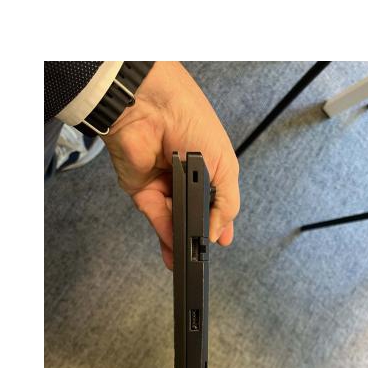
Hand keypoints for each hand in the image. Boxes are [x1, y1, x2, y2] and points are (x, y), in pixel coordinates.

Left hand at [102, 62, 240, 269]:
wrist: (152, 109)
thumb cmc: (192, 122)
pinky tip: (175, 247)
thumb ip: (226, 203)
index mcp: (208, 167)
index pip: (216, 202)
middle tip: (204, 254)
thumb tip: (220, 232)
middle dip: (198, 235)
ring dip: (180, 240)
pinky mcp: (140, 190)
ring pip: (172, 220)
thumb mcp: (225, 165)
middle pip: (192, 214)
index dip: (220, 222)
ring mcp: (163, 184)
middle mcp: (185, 177)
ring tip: (189, 259)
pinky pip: (155, 216)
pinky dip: (165, 233)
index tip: (223, 241)